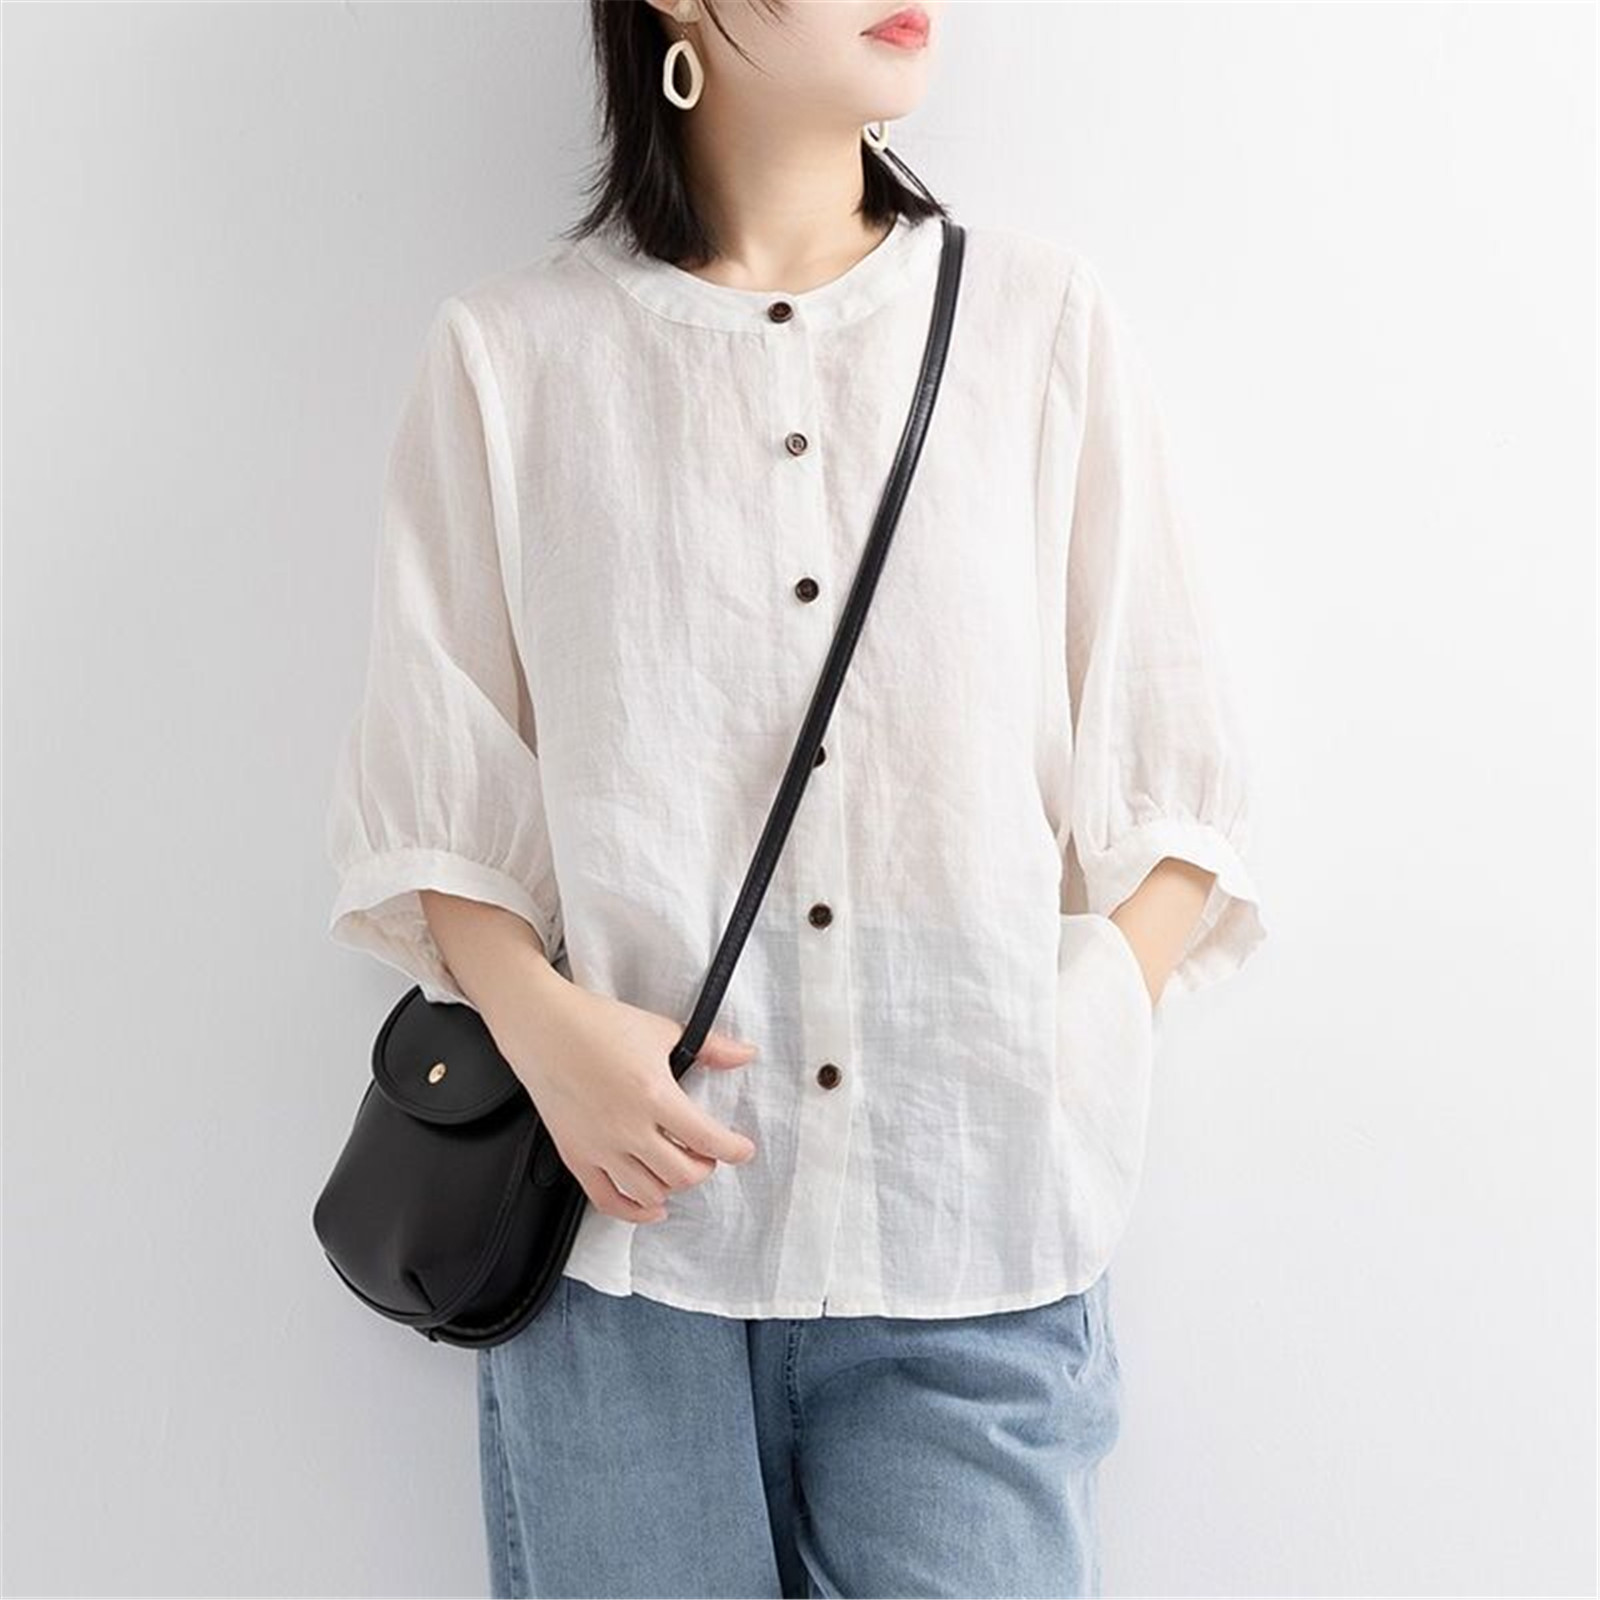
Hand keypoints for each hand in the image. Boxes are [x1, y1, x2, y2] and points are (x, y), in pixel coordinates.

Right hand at [492, 969, 759, 1224]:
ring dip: (673, 1186)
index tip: (742, 1150)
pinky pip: (608, 1201)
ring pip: (651, 1192)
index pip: (707, 1139)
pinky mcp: (576, 1157)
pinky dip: (635, 1212)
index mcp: (654, 1095)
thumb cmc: (599, 1024)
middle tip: (706, 1153)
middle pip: (683, 1174)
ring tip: (678, 1167)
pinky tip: (652, 1206)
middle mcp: (628, 1128)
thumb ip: (709, 1047)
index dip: (733, 1150)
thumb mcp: (662, 1030)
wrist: (544, 1027)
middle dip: (704, 1167)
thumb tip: (745, 1055)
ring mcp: (600, 1147)